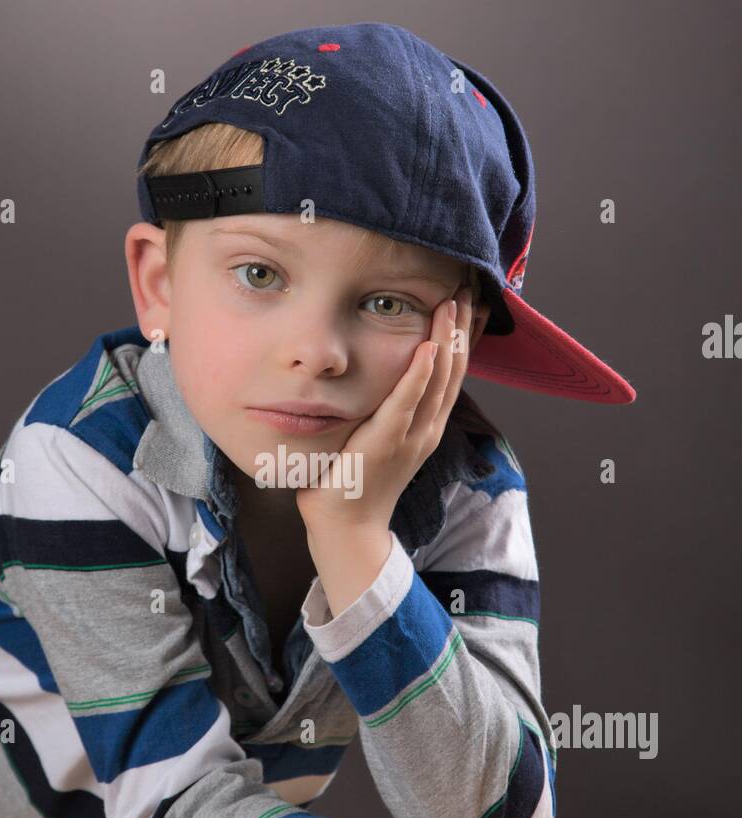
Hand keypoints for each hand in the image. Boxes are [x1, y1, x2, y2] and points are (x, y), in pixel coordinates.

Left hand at [295, 282, 482, 536]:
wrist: (347, 528)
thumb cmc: (353, 483)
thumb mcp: (377, 437)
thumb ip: (384, 409)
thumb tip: (375, 376)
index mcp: (427, 426)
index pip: (452, 373)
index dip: (463, 337)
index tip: (469, 304)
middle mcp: (427, 429)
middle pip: (453, 369)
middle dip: (461, 326)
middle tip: (466, 288)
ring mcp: (412, 436)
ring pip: (438, 379)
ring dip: (446, 338)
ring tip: (452, 303)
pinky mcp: (387, 441)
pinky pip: (407, 402)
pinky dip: (419, 374)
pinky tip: (427, 346)